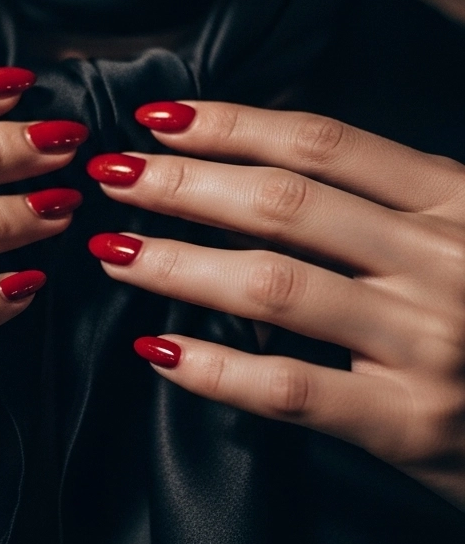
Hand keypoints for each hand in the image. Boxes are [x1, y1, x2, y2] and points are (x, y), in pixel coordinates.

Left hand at [86, 100, 464, 511]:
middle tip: (113, 178)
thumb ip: (386, 205)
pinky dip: (215, 370)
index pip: (323, 144)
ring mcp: (428, 344)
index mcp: (455, 201)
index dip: (232, 125)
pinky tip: (160, 351)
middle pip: (286, 204)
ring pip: (275, 287)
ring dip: (178, 264)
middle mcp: (442, 261)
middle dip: (183, 185)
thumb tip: (252, 172)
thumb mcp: (461, 237)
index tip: (159, 120)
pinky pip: (290, 389)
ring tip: (116, 252)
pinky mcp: (411, 423)